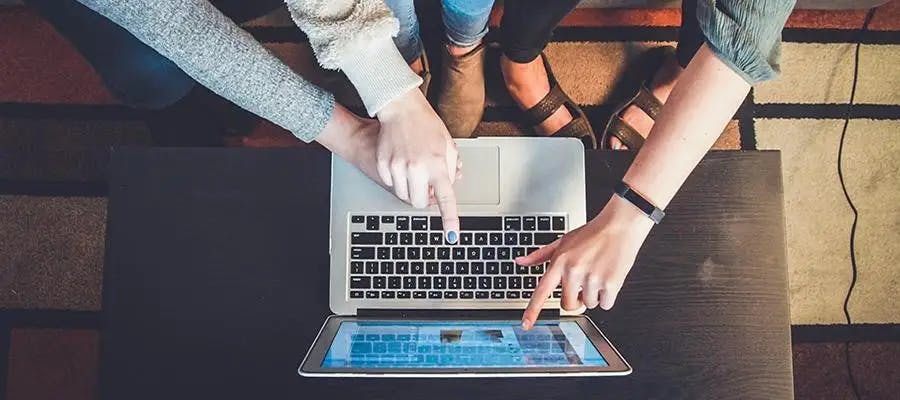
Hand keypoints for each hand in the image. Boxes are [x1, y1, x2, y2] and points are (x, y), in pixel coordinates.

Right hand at [376, 89, 460, 240]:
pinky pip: (391, 184)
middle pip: (419, 203)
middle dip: (424, 198)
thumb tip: (449, 187)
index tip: (452, 236)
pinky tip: (401, 162)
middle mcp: (417, 168)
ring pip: (404, 196)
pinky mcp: (383, 165)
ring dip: (410, 189)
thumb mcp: (447, 145)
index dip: (450, 220)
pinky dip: (397, 179)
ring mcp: (398, 167)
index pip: (446, 199)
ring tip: (414, 169)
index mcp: (437, 165)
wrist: (401, 108)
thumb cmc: (426, 125)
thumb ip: (451, 169)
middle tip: (426, 184)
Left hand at [517, 195, 654, 329]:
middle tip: (582, 286)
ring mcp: (592, 278)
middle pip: (568, 305)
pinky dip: (608, 296)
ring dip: (594, 295)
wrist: (620, 225)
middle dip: (575, 300)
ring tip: (598, 274)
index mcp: (560, 262)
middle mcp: (574, 271)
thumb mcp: (562, 241)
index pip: (542, 291)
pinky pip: (605, 305)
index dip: (532, 310)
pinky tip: (609, 278)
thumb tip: (520, 262)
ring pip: (589, 304)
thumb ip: (540, 255)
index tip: (526, 325)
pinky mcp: (611, 283)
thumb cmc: (592, 233)